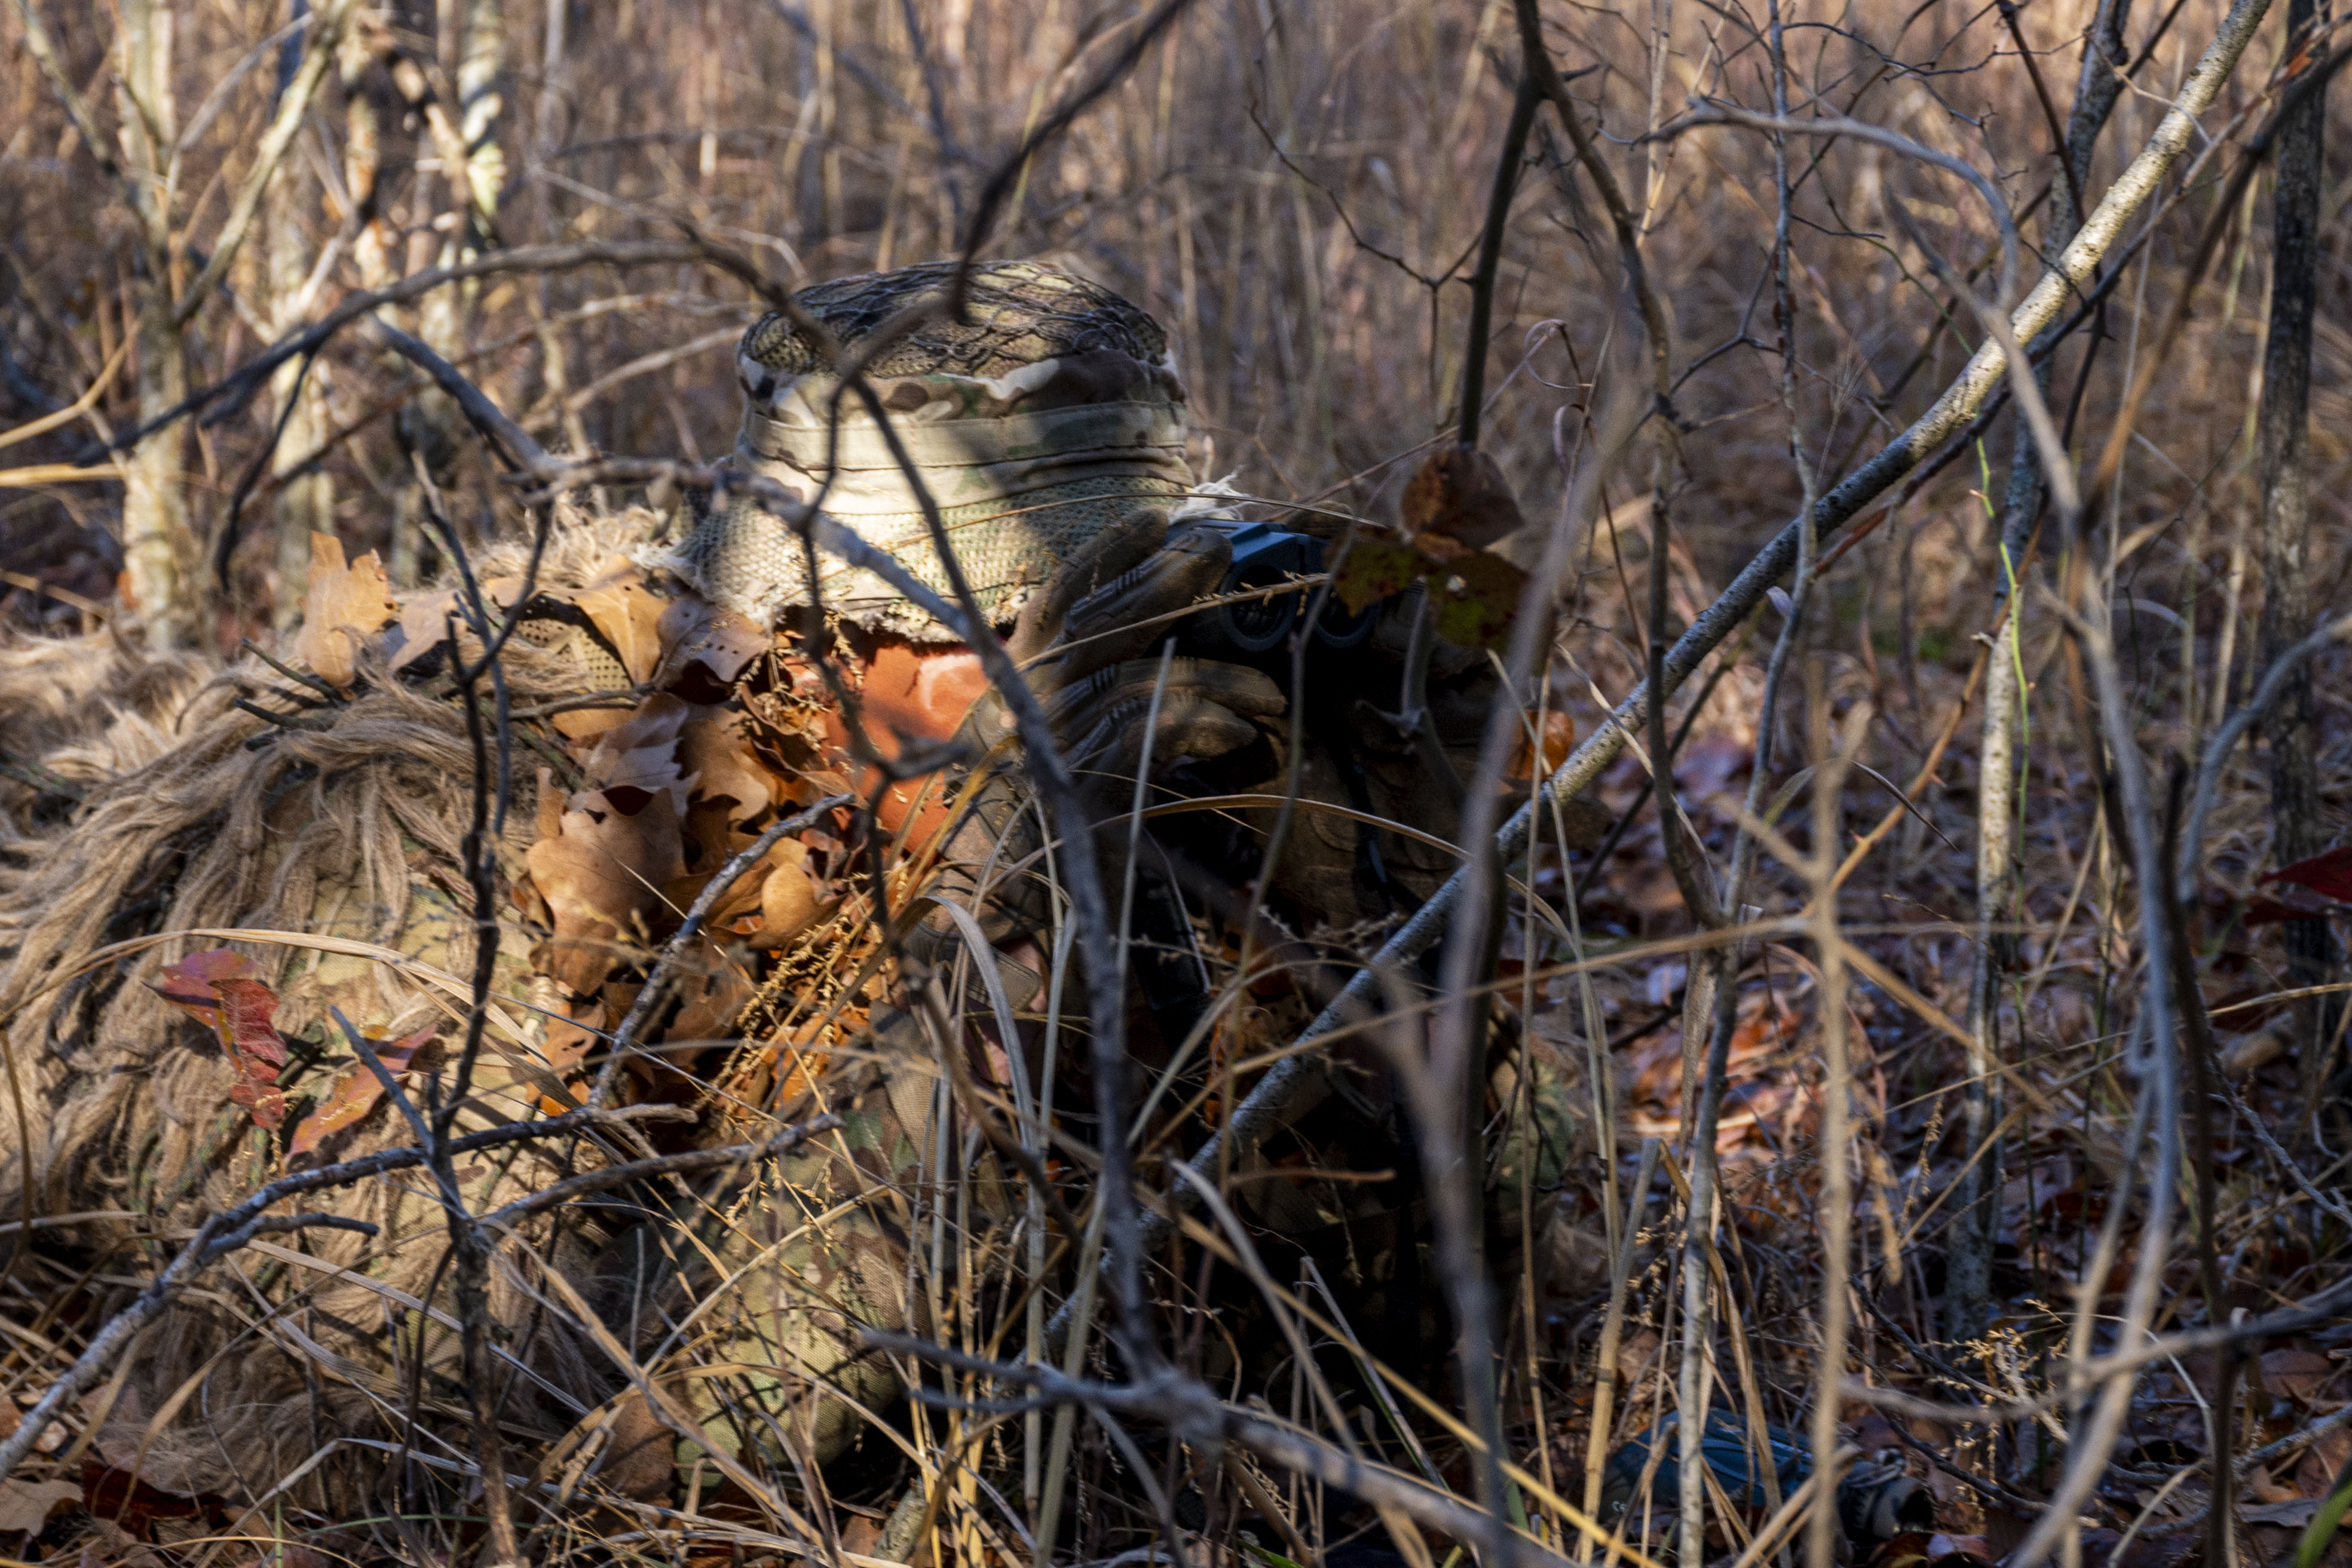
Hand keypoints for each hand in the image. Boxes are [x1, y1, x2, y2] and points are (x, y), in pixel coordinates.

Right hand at [907, 519, 1285, 962]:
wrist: (1010, 913)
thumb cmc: (1044, 825)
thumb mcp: (1061, 742)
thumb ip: (1093, 688)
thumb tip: (1166, 636)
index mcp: (1012, 682)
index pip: (1057, 598)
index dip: (1104, 554)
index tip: (1156, 515)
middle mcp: (1020, 702)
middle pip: (1098, 620)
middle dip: (1164, 579)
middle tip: (1218, 552)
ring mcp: (1043, 742)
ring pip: (1139, 679)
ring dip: (1216, 680)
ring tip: (1271, 698)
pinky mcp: (1074, 786)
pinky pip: (1148, 734)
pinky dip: (1201, 726)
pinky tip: (1240, 737)